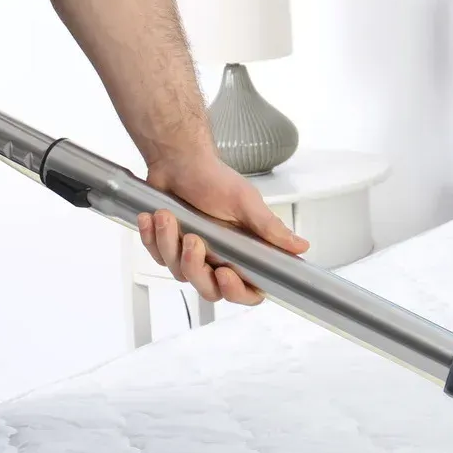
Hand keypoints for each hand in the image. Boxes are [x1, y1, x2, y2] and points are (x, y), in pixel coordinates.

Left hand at [138, 150, 309, 307]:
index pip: (247, 291)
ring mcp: (191, 256)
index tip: (226, 273)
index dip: (237, 291)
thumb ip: (270, 229)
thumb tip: (300, 246)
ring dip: (170, 244)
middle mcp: (218, 260)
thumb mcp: (246, 203)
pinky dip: (152, 237)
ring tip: (167, 216)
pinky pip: (157, 256)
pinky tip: (152, 218)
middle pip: (209, 290)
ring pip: (179, 273)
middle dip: (196, 268)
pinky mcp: (167, 248)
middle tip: (193, 240)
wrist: (179, 160)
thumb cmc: (214, 179)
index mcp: (242, 254)